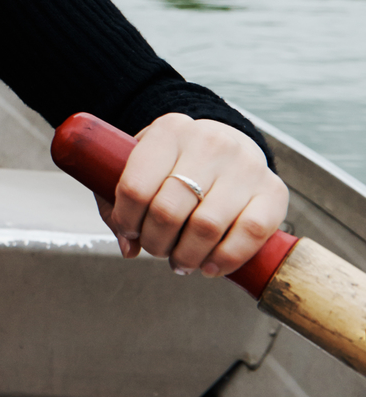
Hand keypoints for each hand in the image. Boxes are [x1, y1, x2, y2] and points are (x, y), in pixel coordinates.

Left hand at [94, 113, 288, 277]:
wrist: (229, 143)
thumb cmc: (177, 161)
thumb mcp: (143, 163)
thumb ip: (122, 201)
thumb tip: (128, 247)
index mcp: (170, 130)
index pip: (135, 186)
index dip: (127, 219)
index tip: (129, 230)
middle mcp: (209, 143)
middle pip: (169, 210)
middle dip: (156, 242)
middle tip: (156, 249)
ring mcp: (245, 165)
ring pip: (207, 227)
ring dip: (187, 255)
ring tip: (181, 261)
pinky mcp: (275, 190)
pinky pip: (250, 234)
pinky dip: (226, 259)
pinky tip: (210, 266)